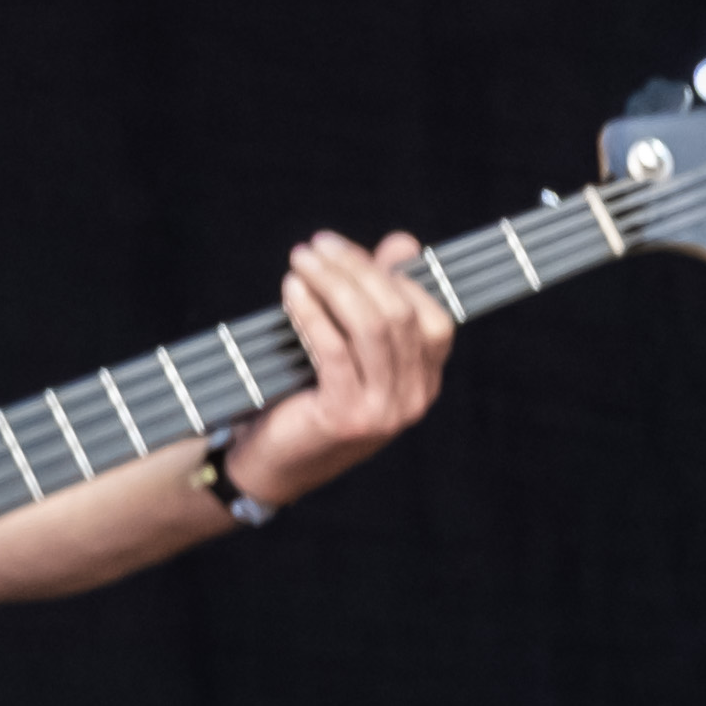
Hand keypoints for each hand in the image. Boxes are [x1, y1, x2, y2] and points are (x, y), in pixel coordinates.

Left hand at [225, 230, 454, 507]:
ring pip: (371, 326)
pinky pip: (334, 350)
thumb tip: (404, 242)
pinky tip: (292, 290)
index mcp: (424, 381)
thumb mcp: (347, 345)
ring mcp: (385, 412)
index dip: (389, 275)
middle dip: (356, 270)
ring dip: (332, 283)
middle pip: (398, 314)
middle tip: (316, 246)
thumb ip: (376, 297)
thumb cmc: (308, 395)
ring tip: (301, 260)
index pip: (432, 317)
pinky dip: (312, 312)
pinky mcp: (347, 417)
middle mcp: (414, 399)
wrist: (273, 463)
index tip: (341, 248)